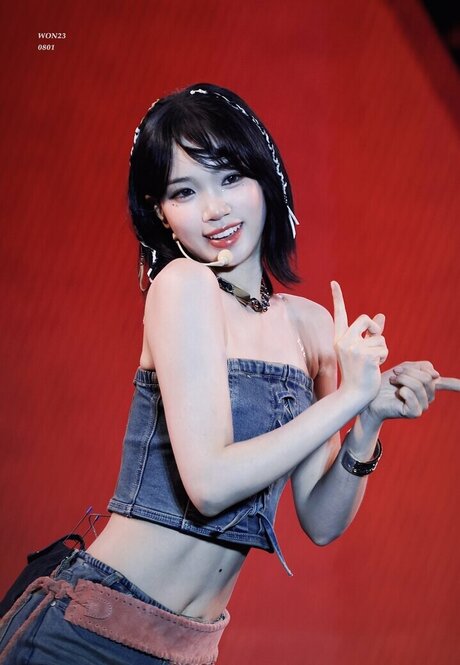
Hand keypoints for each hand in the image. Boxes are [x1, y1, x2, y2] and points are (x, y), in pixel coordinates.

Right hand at [331, 281, 387, 409]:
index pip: (339, 314)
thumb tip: (381, 316)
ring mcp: (353, 347)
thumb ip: (371, 333)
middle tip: (375, 341)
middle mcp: (343, 340)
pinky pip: (383, 347)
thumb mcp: (362, 351)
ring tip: (372, 363)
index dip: (337, 297)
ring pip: (379, 337)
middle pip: (365, 319)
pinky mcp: (364, 354)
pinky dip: (383, 357)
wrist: (354, 395)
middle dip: (375, 329)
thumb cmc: (359, 374)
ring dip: (381, 349)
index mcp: (340, 339)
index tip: (334, 283)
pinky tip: (374, 367)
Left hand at [365, 361, 458, 421]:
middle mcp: (428, 396)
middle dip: (409, 371)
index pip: (448, 384)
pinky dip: (404, 391)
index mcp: (427, 385)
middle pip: (427, 377)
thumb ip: (420, 367)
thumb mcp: (403, 369)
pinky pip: (414, 397)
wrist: (370, 398)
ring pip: (420, 385)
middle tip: (395, 373)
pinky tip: (398, 392)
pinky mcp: (414, 413)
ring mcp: (422, 405)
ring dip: (403, 379)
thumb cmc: (385, 384)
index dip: (458, 385)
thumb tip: (436, 375)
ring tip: (393, 380)